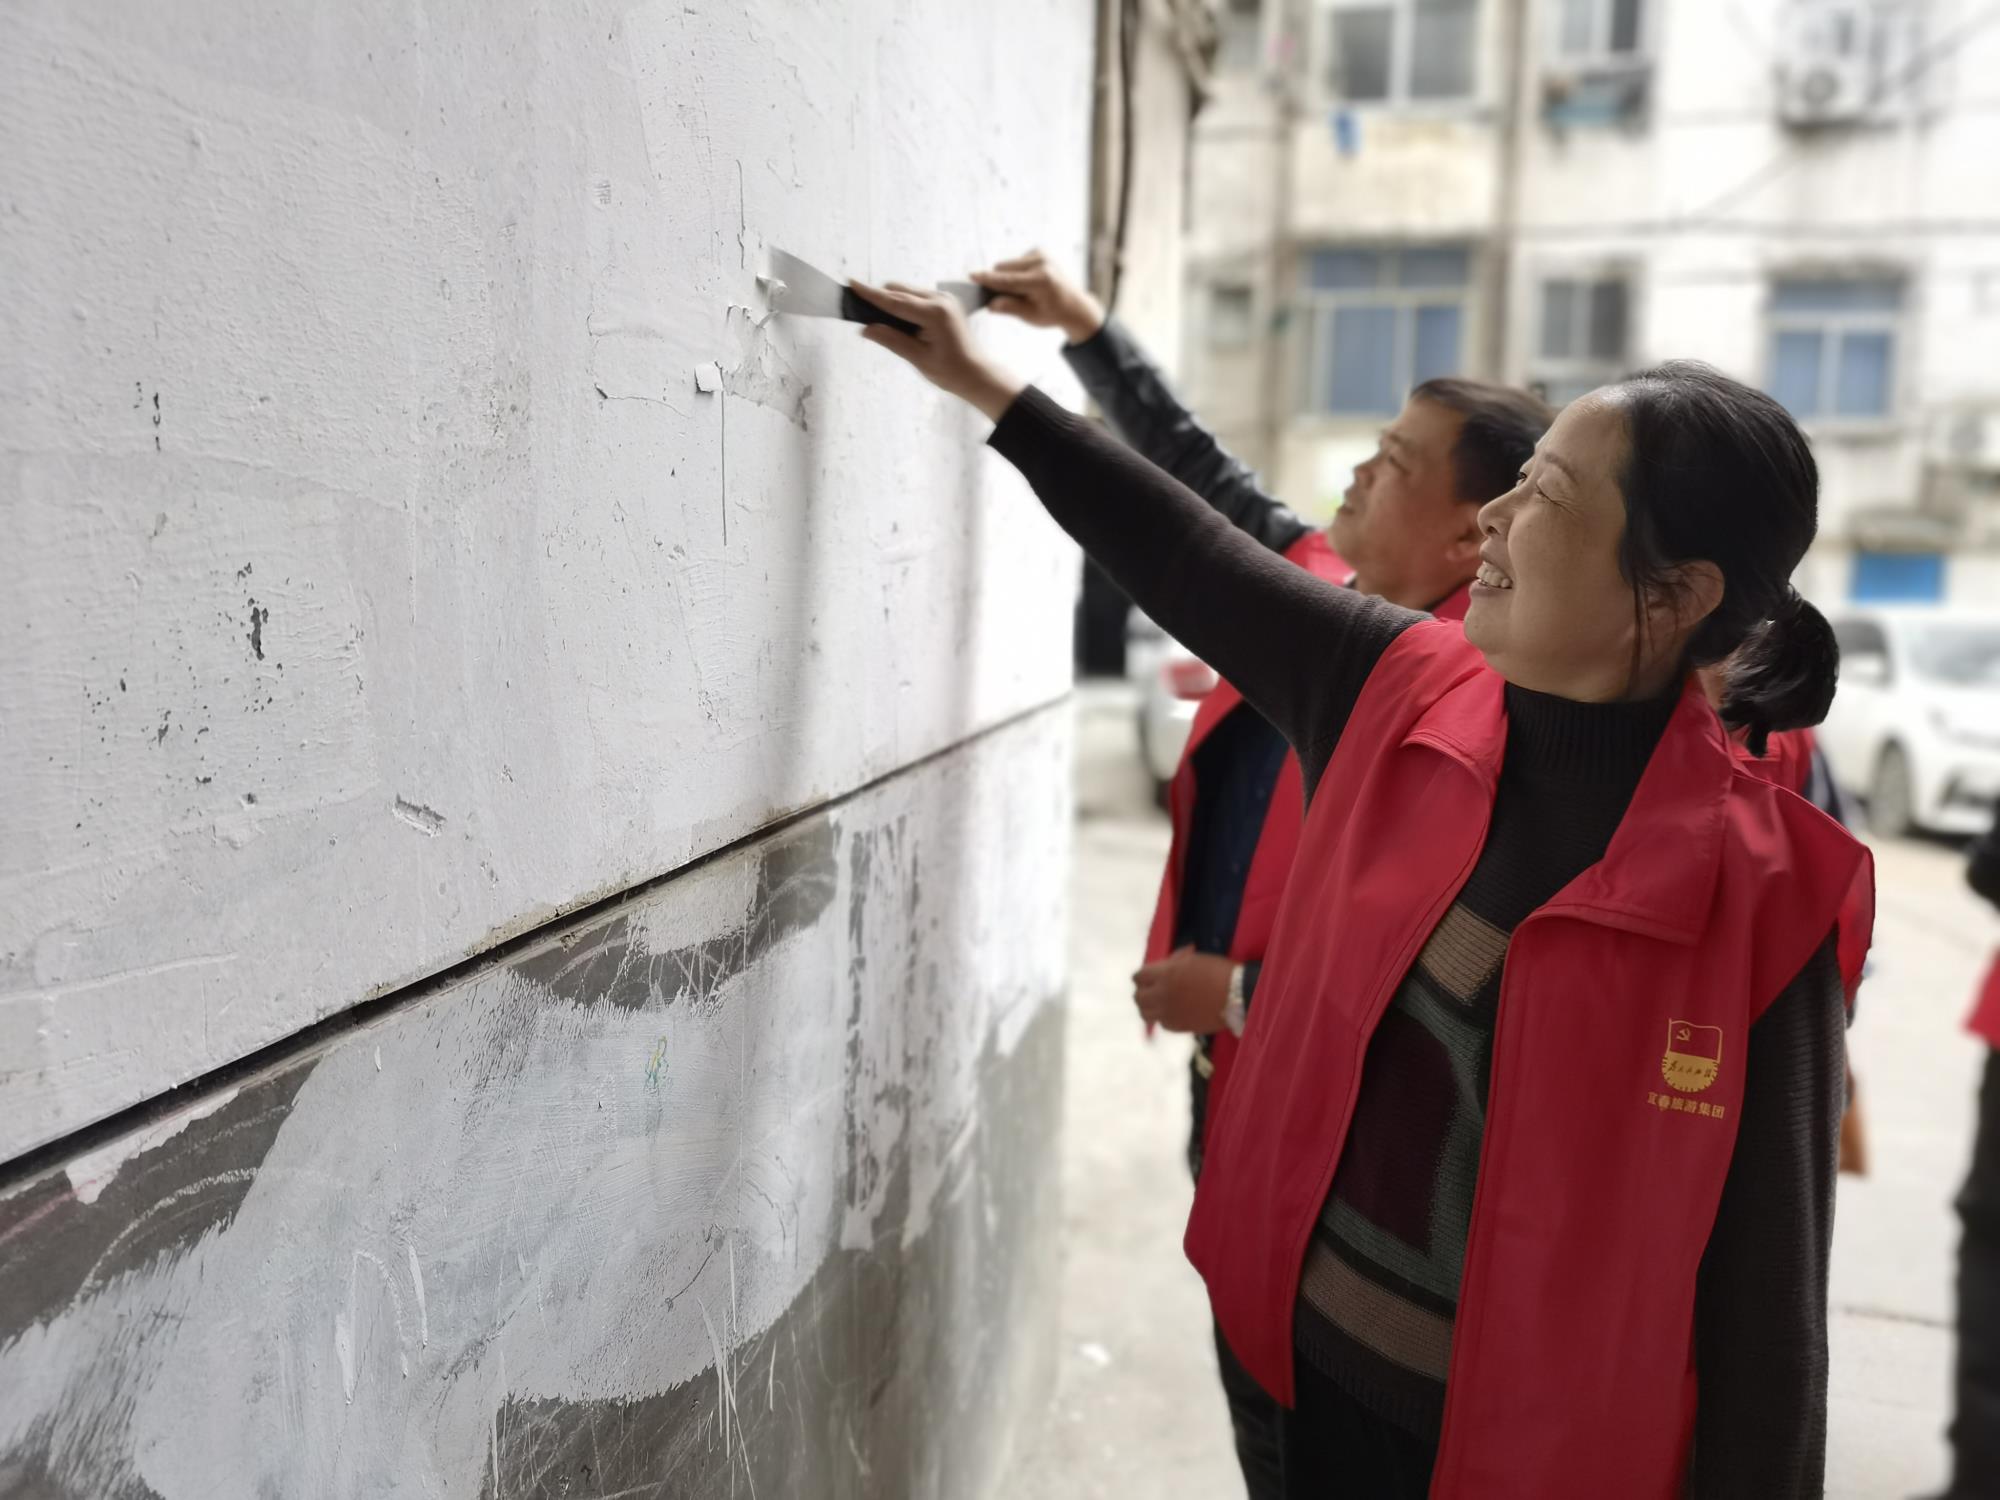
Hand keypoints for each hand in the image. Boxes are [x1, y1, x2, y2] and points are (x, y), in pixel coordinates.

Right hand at [850, 280, 1025, 421]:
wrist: (975, 373)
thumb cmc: (951, 371)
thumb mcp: (918, 359)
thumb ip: (891, 340)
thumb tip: (866, 329)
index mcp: (934, 313)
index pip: (894, 302)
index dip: (871, 294)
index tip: (852, 283)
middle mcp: (940, 299)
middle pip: (899, 291)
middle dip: (880, 299)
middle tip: (862, 313)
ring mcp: (944, 298)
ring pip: (907, 292)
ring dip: (892, 303)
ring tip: (883, 324)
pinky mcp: (944, 301)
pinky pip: (916, 297)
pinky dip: (904, 305)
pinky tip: (901, 323)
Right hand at [971, 250, 1105, 344]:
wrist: (1074, 305)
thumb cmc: (1051, 313)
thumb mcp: (1031, 316)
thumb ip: (1010, 308)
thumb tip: (991, 304)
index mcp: (1041, 281)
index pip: (1008, 281)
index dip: (988, 280)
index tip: (972, 276)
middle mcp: (1042, 263)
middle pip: (1003, 269)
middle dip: (999, 282)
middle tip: (1012, 297)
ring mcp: (1041, 254)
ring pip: (1007, 264)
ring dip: (1007, 277)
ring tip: (1024, 291)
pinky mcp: (1039, 251)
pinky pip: (1015, 261)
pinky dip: (1016, 272)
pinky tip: (1029, 282)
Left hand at [1133, 946, 1234, 1034]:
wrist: (1238, 995)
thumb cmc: (1219, 971)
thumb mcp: (1192, 960)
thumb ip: (1172, 964)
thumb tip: (1165, 967)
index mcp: (1164, 975)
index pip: (1138, 977)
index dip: (1142, 976)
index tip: (1147, 976)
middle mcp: (1162, 995)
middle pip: (1138, 997)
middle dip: (1142, 991)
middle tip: (1151, 989)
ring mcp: (1170, 1014)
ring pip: (1146, 1014)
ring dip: (1149, 1007)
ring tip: (1159, 1002)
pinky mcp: (1180, 1027)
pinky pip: (1162, 1023)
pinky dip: (1164, 1017)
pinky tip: (1173, 1011)